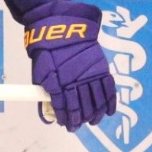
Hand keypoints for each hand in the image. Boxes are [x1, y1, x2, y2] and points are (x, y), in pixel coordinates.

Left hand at [24, 4, 116, 130]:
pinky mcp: (102, 68)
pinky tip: (109, 112)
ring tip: (93, 121)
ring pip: (96, 102)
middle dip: (80, 119)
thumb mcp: (41, 73)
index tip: (67, 125)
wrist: (62, 26)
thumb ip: (46, 93)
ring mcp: (91, 75)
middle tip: (78, 125)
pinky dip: (110, 102)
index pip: (65, 109)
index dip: (67, 119)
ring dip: (95, 114)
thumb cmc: (47, 50)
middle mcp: (76, 82)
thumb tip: (50, 113)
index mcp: (59, 83)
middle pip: (82, 108)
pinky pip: (109, 89)